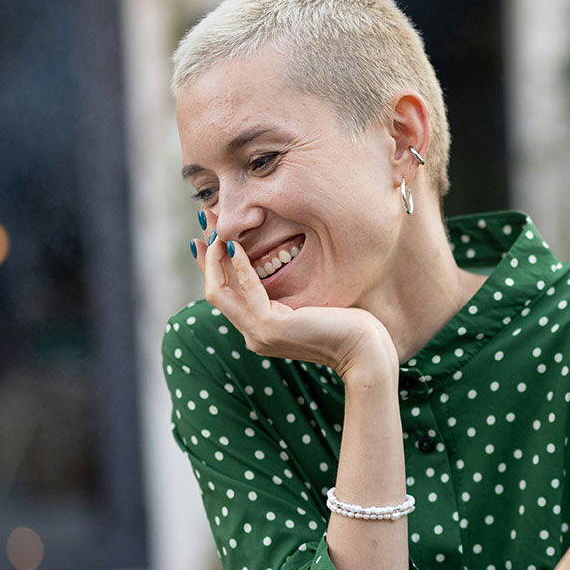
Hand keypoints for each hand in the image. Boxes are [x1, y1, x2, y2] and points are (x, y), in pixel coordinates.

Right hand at [192, 229, 396, 382]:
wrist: (365, 352)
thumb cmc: (347, 325)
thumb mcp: (308, 306)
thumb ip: (287, 296)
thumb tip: (276, 264)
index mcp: (260, 330)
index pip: (226, 294)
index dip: (211, 264)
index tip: (206, 235)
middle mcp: (253, 334)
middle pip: (215, 289)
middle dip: (207, 252)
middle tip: (204, 218)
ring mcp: (259, 333)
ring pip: (220, 291)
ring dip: (215, 256)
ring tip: (214, 226)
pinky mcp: (271, 327)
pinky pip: (248, 290)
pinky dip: (240, 266)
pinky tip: (235, 245)